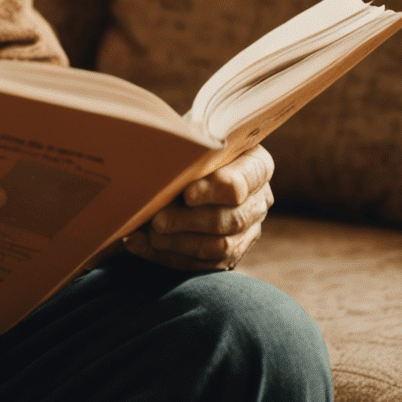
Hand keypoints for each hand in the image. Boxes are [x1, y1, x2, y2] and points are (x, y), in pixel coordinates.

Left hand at [123, 145, 273, 272]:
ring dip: (182, 244)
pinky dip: (172, 257)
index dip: (214, 191)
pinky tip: (143, 245)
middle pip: (231, 219)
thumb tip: (160, 154)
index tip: (186, 194)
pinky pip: (205, 264)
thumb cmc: (192, 144)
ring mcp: (249, 230)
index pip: (241, 183)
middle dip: (191, 222)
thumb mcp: (195, 137)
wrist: (193, 159)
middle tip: (158, 221)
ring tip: (152, 235)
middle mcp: (258, 201)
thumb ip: (188, 146)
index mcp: (256, 166)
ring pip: (222, 247)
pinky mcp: (231, 252)